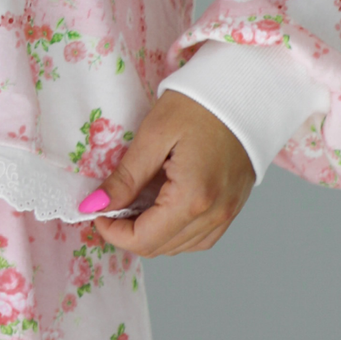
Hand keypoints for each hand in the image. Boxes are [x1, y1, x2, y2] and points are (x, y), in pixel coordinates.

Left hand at [81, 91, 255, 257]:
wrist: (246, 91)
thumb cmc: (199, 105)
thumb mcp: (153, 135)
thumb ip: (125, 177)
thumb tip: (94, 206)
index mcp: (193, 198)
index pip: (143, 240)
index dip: (112, 231)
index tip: (97, 210)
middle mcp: (214, 215)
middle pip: (160, 248)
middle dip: (128, 233)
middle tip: (112, 204)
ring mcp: (228, 214)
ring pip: (179, 247)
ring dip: (151, 233)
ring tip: (136, 203)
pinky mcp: (233, 207)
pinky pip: (200, 237)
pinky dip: (175, 232)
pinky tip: (162, 209)